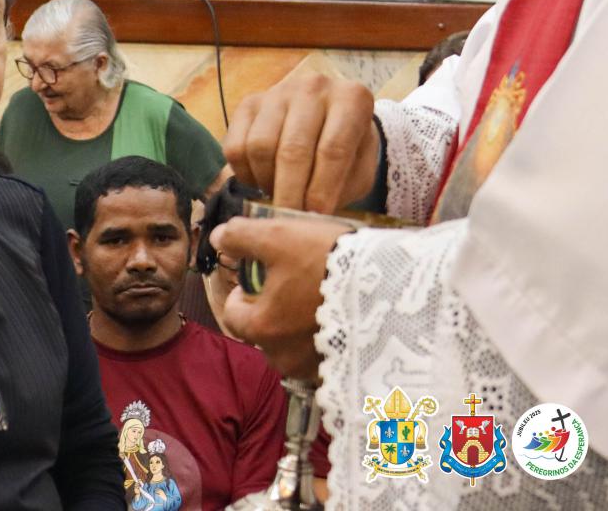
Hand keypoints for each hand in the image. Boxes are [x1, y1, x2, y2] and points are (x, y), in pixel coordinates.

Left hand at [211, 216, 351, 379]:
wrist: (389, 285)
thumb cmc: (328, 261)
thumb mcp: (279, 236)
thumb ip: (241, 237)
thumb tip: (217, 237)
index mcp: (260, 328)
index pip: (233, 313)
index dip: (242, 291)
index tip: (261, 276)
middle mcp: (281, 357)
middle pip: (263, 332)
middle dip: (272, 311)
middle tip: (297, 284)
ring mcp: (312, 369)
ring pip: (291, 347)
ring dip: (298, 328)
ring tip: (321, 301)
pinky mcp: (341, 372)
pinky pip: (321, 357)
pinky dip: (324, 340)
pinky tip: (341, 318)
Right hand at [224, 71, 377, 212]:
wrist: (330, 121)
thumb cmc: (350, 151)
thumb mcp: (360, 169)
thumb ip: (342, 188)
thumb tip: (311, 215)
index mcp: (352, 99)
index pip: (333, 149)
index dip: (322, 189)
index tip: (316, 216)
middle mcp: (314, 87)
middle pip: (293, 149)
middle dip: (290, 193)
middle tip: (289, 221)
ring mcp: (278, 92)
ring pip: (259, 147)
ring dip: (267, 183)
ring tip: (280, 198)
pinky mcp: (248, 103)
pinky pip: (236, 147)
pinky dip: (245, 175)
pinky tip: (262, 182)